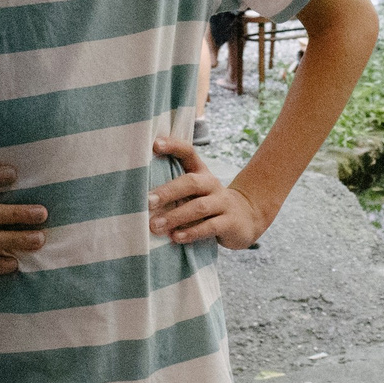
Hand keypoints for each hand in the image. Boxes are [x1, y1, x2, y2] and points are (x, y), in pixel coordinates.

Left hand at [148, 137, 268, 247]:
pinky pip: (209, 227)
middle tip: (148, 202)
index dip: (173, 146)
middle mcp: (212, 184)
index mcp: (201, 172)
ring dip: (175, 216)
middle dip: (168, 192)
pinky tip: (176, 237)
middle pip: (191, 182)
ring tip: (155, 226)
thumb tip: (138, 198)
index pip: (188, 152)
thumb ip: (174, 190)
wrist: (245, 218)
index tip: (154, 145)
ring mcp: (223, 203)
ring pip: (199, 207)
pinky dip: (191, 233)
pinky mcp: (230, 222)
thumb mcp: (195, 192)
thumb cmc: (208, 204)